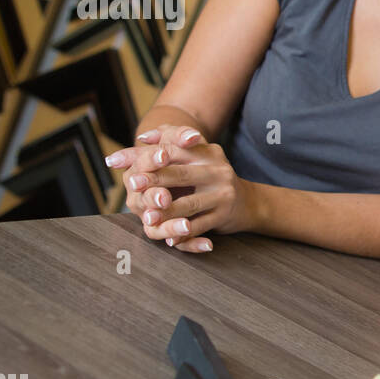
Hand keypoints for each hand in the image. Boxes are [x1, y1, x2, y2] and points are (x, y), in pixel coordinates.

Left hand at [104, 125, 250, 251]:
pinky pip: (200, 225)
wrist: (247, 202)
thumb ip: (165, 143)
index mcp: (207, 153)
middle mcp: (217, 170)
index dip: (152, 155)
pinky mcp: (225, 214)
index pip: (175, 150)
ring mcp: (222, 193)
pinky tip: (169, 238)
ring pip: (189, 203)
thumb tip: (139, 140)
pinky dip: (183, 233)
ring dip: (166, 212)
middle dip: (155, 180)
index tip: (132, 160)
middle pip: (181, 174)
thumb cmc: (210, 176)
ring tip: (147, 217)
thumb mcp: (195, 156)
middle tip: (133, 184)